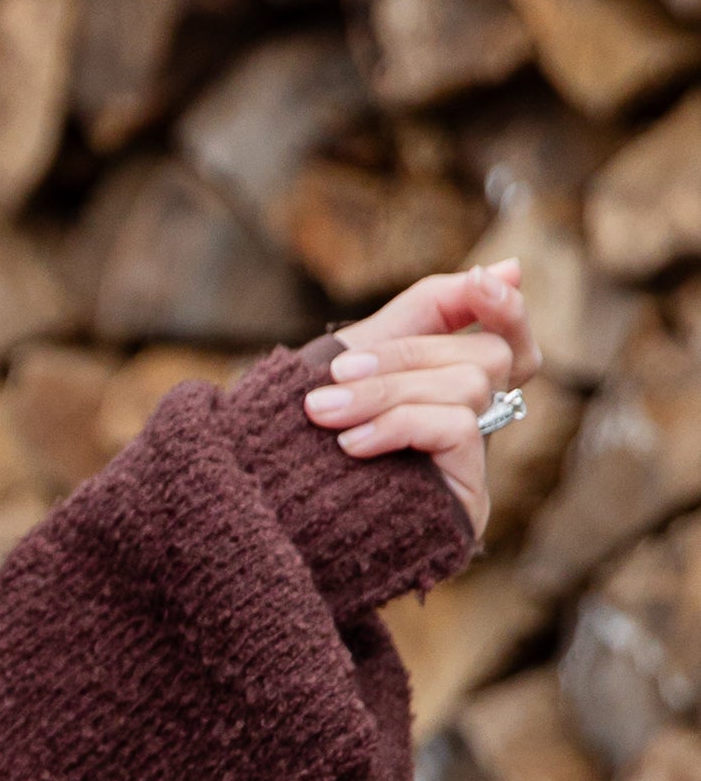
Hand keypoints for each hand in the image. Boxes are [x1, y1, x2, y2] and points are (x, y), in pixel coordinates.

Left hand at [300, 257, 540, 550]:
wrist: (267, 512)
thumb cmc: (310, 429)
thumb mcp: (364, 352)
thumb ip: (431, 309)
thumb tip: (513, 268)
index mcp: (450, 388)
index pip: (511, 343)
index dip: (506, 311)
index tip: (481, 281)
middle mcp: (473, 425)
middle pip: (485, 356)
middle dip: (405, 355)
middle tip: (334, 376)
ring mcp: (473, 464)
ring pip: (467, 387)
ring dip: (386, 392)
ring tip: (324, 412)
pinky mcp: (467, 500)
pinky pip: (456, 429)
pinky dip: (397, 425)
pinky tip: (350, 445)